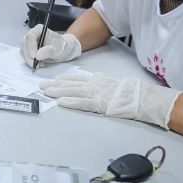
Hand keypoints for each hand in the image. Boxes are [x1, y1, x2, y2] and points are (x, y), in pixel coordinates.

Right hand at [20, 24, 80, 65]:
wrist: (60, 49)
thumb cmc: (60, 46)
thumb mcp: (58, 48)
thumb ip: (49, 51)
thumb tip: (38, 55)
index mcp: (39, 29)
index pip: (31, 36)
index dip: (31, 46)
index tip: (34, 56)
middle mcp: (32, 34)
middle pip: (25, 43)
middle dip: (29, 55)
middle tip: (35, 64)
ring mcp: (28, 41)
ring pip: (23, 50)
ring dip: (29, 59)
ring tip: (40, 64)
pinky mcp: (27, 49)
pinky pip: (24, 55)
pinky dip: (29, 61)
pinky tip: (38, 63)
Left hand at [40, 72, 181, 128]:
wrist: (142, 97)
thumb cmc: (130, 92)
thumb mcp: (113, 82)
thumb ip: (103, 81)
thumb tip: (96, 78)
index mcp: (98, 80)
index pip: (77, 78)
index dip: (64, 79)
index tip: (54, 79)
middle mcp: (94, 85)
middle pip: (71, 84)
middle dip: (55, 85)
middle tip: (41, 85)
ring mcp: (96, 94)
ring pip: (73, 92)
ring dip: (58, 91)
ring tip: (46, 92)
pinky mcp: (100, 104)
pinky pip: (83, 103)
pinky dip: (71, 102)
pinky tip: (61, 102)